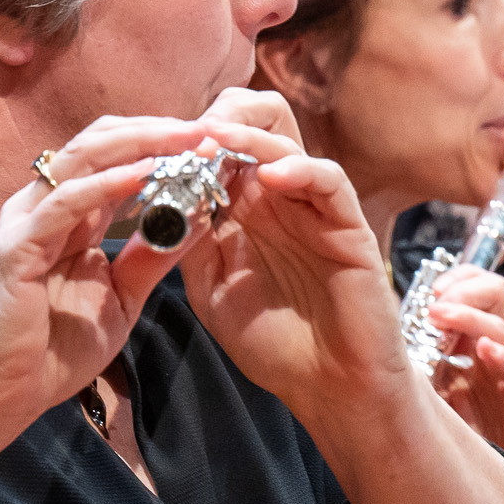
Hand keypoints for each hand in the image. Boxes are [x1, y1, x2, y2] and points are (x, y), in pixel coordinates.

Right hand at [0, 113, 242, 450]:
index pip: (114, 158)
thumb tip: (195, 220)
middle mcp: (45, 207)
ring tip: (187, 138)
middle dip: (156, 132)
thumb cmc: (48, 350)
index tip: (211, 144)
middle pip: (100, 143)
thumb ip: (150, 258)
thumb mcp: (119, 298)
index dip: (161, 144)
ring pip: (83, 158)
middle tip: (208, 129)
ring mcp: (27, 222)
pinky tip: (144, 174)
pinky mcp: (17, 248)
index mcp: (69, 216)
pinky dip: (106, 184)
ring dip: (139, 144)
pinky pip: (65, 203)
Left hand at [179, 87, 412, 418]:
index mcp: (245, 208)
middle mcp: (280, 197)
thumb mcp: (211, 290)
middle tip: (190, 131)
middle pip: (258, 121)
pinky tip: (268, 178)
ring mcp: (315, 208)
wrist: (328, 388)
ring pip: (288, 139)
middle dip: (223, 114)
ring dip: (249, 134)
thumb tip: (159, 197)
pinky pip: (329, 180)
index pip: (220, 146)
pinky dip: (299, 169)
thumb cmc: (273, 344)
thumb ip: (190, 242)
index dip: (187, 138)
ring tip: (215, 140)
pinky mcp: (348, 226)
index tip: (154, 144)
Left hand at [422, 268, 503, 503]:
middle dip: (463, 289)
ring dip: (471, 317)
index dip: (455, 279)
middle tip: (433, 299)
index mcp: (475, 345)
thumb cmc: (475, 442)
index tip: (428, 287)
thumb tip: (371, 344)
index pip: (476, 289)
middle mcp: (498, 352)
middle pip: (495, 295)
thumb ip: (417, 369)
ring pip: (503, 329)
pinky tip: (486, 351)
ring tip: (442, 314)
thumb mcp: (436, 399)